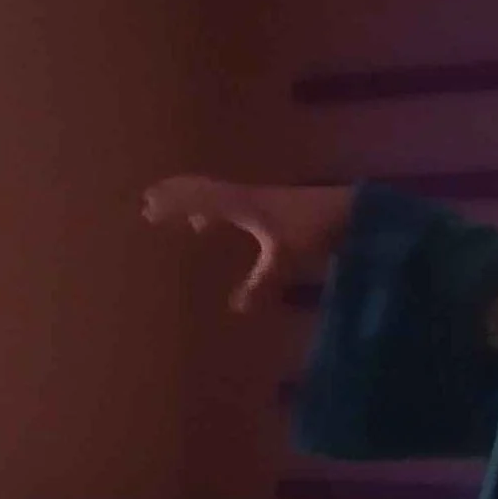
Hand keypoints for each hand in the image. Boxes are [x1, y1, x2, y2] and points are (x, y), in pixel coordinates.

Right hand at [142, 174, 354, 312]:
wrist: (350, 210)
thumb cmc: (314, 229)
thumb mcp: (285, 258)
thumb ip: (260, 283)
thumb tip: (235, 309)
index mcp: (242, 203)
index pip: (198, 198)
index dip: (171, 204)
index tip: (147, 212)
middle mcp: (245, 196)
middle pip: (202, 189)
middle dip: (175, 196)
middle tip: (148, 202)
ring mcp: (258, 198)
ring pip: (216, 195)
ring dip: (193, 201)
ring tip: (177, 217)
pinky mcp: (270, 205)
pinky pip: (230, 203)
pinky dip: (213, 211)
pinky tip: (213, 226)